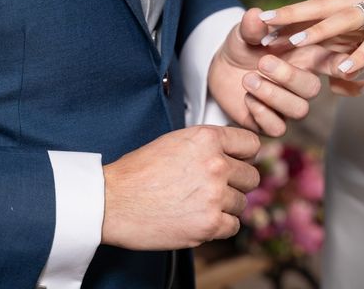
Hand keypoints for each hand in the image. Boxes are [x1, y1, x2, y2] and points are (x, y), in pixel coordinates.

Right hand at [102, 125, 260, 249]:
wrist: (111, 202)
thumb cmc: (137, 173)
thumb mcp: (176, 141)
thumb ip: (208, 144)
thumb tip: (232, 151)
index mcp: (207, 139)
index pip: (252, 144)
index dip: (245, 154)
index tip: (240, 161)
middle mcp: (215, 164)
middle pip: (251, 176)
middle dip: (236, 182)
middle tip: (216, 186)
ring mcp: (214, 195)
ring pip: (242, 202)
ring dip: (226, 205)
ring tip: (201, 203)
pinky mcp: (209, 224)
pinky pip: (234, 225)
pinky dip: (221, 225)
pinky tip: (202, 218)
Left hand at [210, 9, 363, 135]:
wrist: (221, 67)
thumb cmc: (244, 45)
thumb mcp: (245, 32)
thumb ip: (252, 26)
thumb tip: (255, 15)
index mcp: (306, 58)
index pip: (332, 63)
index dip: (342, 66)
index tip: (343, 66)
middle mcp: (301, 84)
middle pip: (312, 88)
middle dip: (288, 76)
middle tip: (263, 62)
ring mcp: (288, 105)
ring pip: (299, 110)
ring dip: (273, 95)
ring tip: (248, 79)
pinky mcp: (270, 122)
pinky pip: (277, 128)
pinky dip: (263, 114)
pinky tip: (247, 99)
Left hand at [260, 0, 363, 74]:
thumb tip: (354, 41)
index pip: (321, 1)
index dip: (294, 9)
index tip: (267, 18)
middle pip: (322, 6)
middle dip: (291, 15)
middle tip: (263, 24)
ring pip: (343, 20)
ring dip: (317, 32)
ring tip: (292, 43)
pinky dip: (361, 55)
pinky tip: (346, 69)